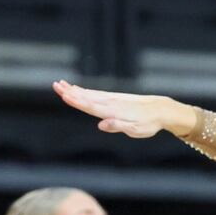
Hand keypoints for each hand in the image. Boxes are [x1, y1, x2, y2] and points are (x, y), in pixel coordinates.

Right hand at [52, 80, 194, 137]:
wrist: (160, 109)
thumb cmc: (148, 123)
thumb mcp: (135, 130)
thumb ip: (118, 126)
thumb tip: (101, 125)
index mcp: (112, 112)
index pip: (91, 106)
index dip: (77, 101)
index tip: (64, 95)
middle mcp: (110, 103)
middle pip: (86, 97)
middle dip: (71, 92)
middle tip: (55, 85)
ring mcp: (112, 99)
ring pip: (89, 94)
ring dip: (75, 90)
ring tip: (61, 84)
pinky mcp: (115, 98)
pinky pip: (96, 94)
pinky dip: (85, 91)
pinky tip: (78, 89)